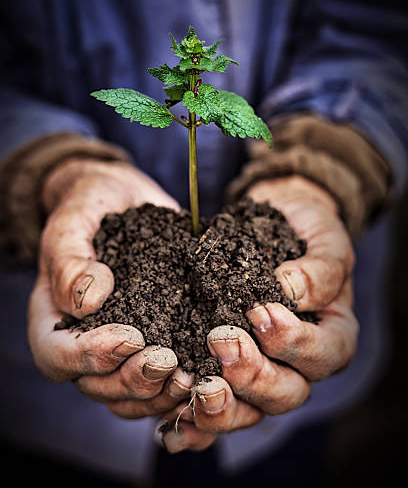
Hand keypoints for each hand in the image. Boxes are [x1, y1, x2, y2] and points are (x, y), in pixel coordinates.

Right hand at [28, 157, 191, 417]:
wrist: (121, 198)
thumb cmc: (90, 206)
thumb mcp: (75, 220)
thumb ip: (71, 258)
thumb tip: (87, 300)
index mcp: (53, 317)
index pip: (57, 356)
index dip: (91, 357)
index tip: (131, 336)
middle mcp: (83, 342)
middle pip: (97, 385)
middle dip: (134, 380)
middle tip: (169, 362)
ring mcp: (119, 349)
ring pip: (130, 396)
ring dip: (160, 394)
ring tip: (191, 376)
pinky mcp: (154, 342)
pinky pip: (159, 384)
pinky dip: (179, 390)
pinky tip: (206, 378)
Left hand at [161, 175, 357, 451]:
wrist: (277, 220)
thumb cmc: (306, 231)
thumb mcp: (324, 240)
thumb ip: (319, 268)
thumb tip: (290, 290)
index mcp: (332, 335)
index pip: (325, 356)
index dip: (294, 343)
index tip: (261, 312)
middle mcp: (298, 363)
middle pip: (286, 394)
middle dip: (252, 374)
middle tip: (220, 340)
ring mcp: (261, 372)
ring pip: (248, 411)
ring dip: (221, 406)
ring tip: (194, 385)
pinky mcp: (224, 373)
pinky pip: (213, 410)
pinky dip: (192, 422)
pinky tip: (171, 423)